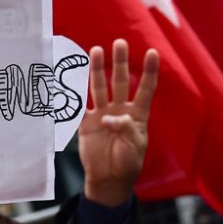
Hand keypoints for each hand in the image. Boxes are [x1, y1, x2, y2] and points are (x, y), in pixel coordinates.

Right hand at [79, 39, 159, 206]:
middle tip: (120, 43)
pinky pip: (79, 107)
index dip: (149, 71)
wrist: (108, 180)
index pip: (146, 89)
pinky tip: (70, 78)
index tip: (153, 52)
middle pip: (120, 82)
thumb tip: (108, 117)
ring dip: (97, 70)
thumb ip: (126, 128)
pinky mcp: (86, 124)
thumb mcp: (135, 147)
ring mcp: (102, 115)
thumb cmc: (127, 163)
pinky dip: (74, 94)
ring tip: (96, 51)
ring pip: (100, 88)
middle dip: (120, 63)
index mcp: (137, 115)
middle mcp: (120, 110)